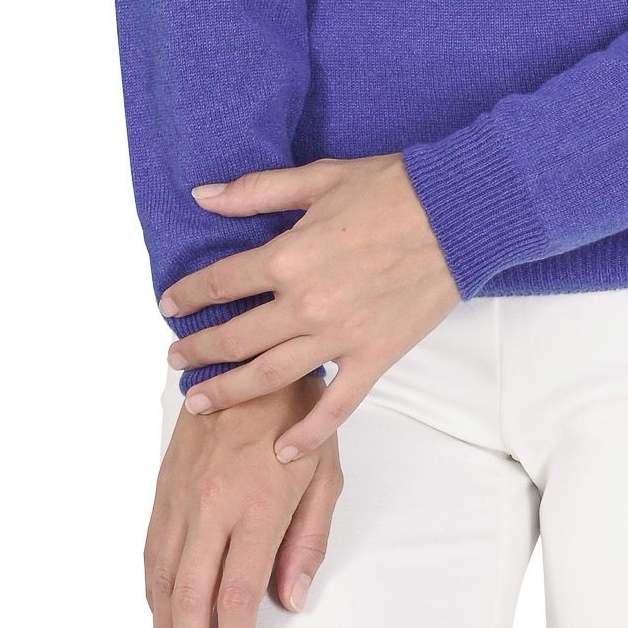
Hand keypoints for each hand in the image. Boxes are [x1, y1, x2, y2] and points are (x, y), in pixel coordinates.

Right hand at [146, 372, 342, 627]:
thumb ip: (308, 538)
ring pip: (162, 579)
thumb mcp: (325, 471)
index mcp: (257, 503)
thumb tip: (289, 598)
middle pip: (191, 597)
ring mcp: (181, 496)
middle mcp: (211, 504)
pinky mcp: (163, 487)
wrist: (245, 356)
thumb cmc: (295, 414)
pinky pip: (151, 550)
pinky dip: (151, 593)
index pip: (237, 594)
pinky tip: (157, 621)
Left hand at [159, 152, 460, 462]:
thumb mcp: (319, 177)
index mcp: (287, 256)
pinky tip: (282, 450)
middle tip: (175, 360)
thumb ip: (256, 191)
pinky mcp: (374, 357)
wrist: (457, 213)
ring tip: (199, 403)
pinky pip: (334, 406)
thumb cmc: (391, 188)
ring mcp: (339, 337)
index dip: (189, 295)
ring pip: (270, 377)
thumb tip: (203, 195)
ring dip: (229, 392)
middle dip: (198, 351)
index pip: (221, 282)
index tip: (170, 305)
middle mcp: (305, 304)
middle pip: (235, 337)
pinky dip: (308, 433)